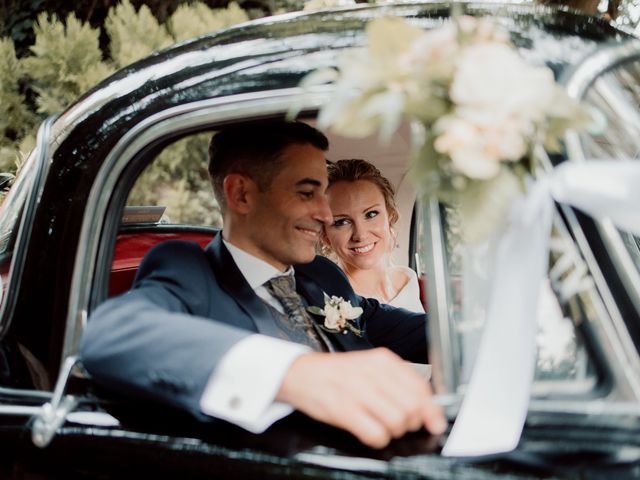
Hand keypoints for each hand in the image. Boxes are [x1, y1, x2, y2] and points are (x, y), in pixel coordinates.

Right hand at [276, 348, 446, 448]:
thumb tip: (428, 408)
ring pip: (397, 421)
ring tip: (382, 427)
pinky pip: (375, 433)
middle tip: (399, 424)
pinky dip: (377, 439)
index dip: (431, 410)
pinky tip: (369, 432)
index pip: (420, 387)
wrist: (301, 373)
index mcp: (382, 360)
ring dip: (394, 432)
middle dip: (411, 423)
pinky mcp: (343, 409)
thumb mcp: (370, 367)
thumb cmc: (338, 374)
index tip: (434, 423)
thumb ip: (398, 382)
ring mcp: (357, 390)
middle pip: (412, 407)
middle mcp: (372, 372)